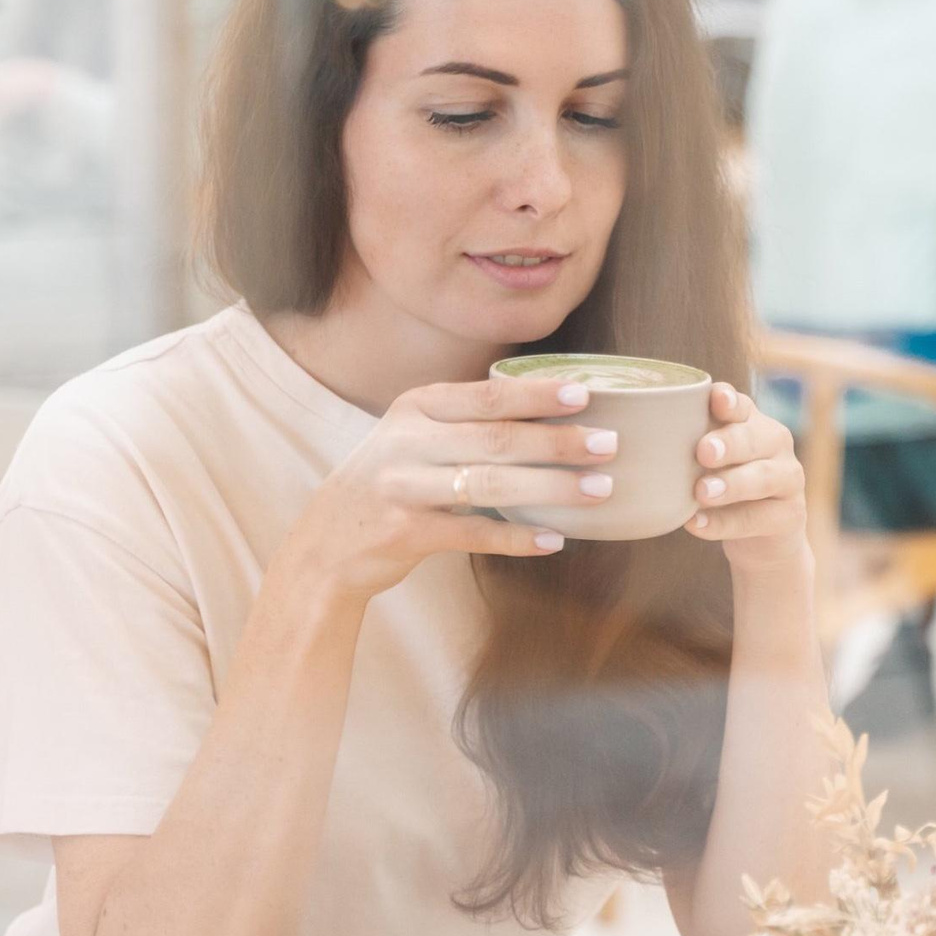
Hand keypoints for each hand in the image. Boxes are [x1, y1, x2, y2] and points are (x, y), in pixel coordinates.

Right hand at [261, 376, 615, 611]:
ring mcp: (403, 485)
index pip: (487, 395)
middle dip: (559, 441)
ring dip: (551, 488)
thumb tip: (554, 415)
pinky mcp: (404, 531)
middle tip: (609, 444)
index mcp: (416, 406)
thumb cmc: (392, 482)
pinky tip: (553, 539)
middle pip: (496, 437)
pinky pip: (473, 532)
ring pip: (490, 483)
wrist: (326, 542)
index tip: (586, 393)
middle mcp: (407, 440)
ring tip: (599, 490)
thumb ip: (466, 423)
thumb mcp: (416, 436)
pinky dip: (517, 536)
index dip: (537, 394)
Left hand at [685, 383, 808, 577]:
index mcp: (752, 423)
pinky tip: (698, 525)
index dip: (729, 402)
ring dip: (731, 484)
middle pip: (754, 438)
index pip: (742, 406)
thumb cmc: (724, 489)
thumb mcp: (707, 466)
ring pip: (763, 477)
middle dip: (729, 443)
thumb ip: (686, 450)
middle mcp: (775, 444)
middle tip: (702, 452)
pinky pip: (760, 517)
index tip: (715, 400)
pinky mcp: (791, 514)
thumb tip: (635, 445)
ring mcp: (789, 478)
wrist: (761, 540)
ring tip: (701, 493)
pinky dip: (726, 523)